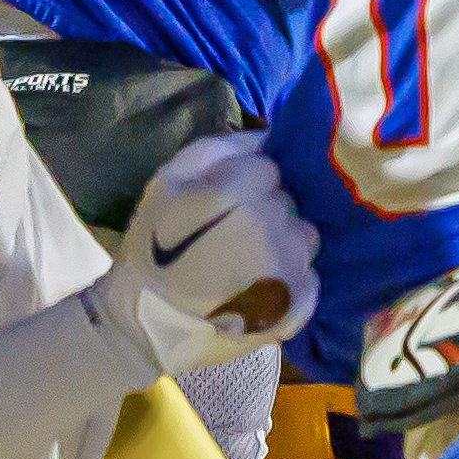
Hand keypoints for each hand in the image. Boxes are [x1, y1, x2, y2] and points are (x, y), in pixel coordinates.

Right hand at [97, 131, 317, 374]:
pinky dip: (292, 280)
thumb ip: (220, 149)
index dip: (245, 185)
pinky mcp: (300, 304)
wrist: (147, 324)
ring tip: (246, 264)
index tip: (222, 207)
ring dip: (284, 244)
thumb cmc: (153, 248)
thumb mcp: (168, 181)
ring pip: (306, 237)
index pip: (269, 169)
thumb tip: (269, 135)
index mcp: (237, 193)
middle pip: (289, 202)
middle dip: (267, 212)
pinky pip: (311, 275)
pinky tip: (259, 289)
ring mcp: (290, 268)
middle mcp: (272, 227)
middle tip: (231, 236)